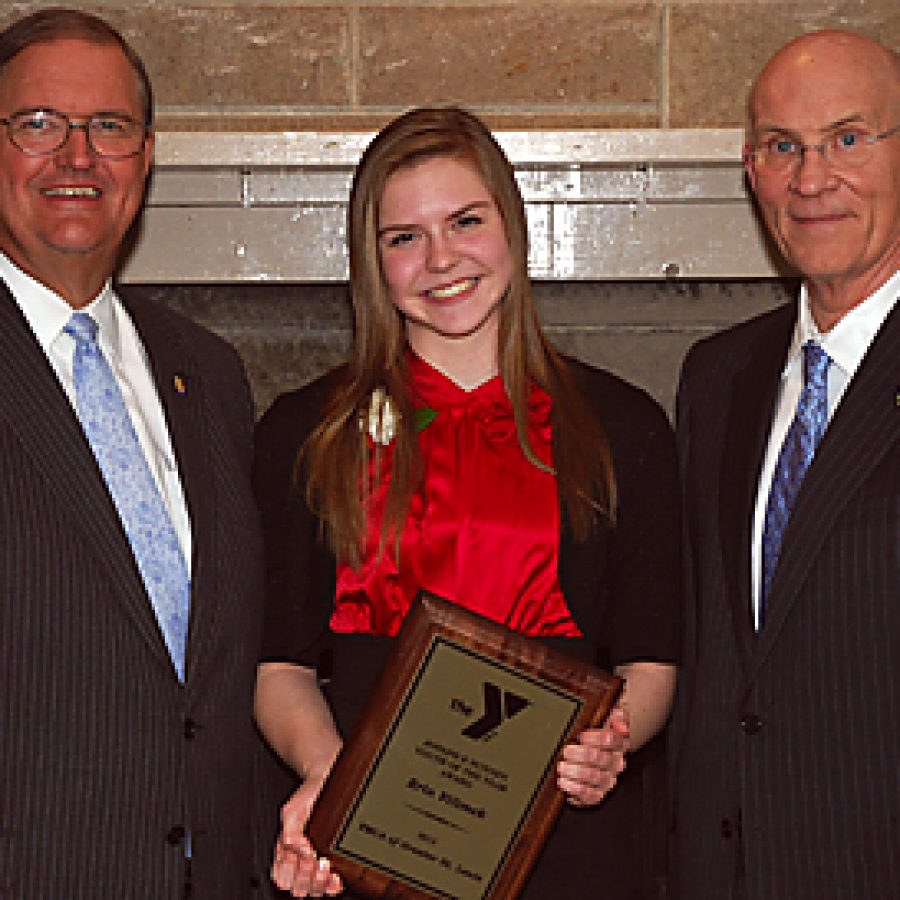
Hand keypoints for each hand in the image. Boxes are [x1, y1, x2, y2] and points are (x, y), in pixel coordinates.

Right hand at [272, 780, 342, 896]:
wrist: (326, 784)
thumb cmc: (307, 798)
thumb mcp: (292, 812)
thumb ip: (290, 833)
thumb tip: (300, 851)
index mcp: (283, 851)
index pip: (281, 876)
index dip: (292, 872)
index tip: (308, 858)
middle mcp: (296, 860)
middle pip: (296, 886)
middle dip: (308, 878)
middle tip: (319, 864)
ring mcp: (311, 863)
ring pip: (310, 889)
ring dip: (319, 884)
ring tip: (328, 871)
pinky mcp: (326, 862)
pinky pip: (325, 885)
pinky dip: (331, 886)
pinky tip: (336, 882)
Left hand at [556, 706, 629, 806]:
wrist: (597, 756)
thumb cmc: (597, 735)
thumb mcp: (607, 719)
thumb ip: (616, 715)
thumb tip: (620, 720)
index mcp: (619, 743)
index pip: (611, 739)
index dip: (595, 737)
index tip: (581, 735)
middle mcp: (615, 763)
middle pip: (598, 758)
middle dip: (579, 754)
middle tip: (566, 750)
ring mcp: (607, 781)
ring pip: (592, 777)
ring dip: (574, 771)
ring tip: (562, 766)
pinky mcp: (597, 795)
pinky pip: (588, 795)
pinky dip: (574, 788)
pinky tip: (564, 781)